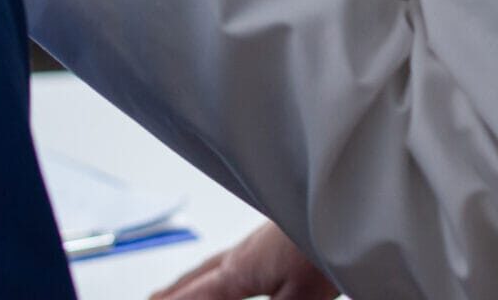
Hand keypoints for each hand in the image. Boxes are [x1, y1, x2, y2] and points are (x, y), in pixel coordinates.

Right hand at [150, 222, 338, 299]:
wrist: (344, 206)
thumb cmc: (322, 250)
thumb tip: (227, 298)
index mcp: (239, 270)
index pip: (196, 295)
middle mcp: (241, 255)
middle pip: (197, 277)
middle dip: (174, 291)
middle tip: (152, 298)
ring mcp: (255, 244)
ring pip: (212, 265)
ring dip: (190, 279)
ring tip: (176, 289)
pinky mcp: (271, 239)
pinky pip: (230, 258)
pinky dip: (213, 269)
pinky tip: (230, 269)